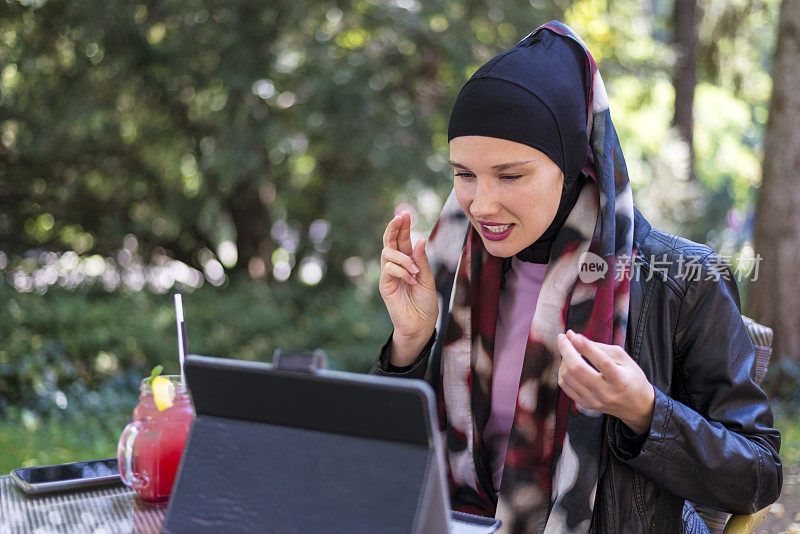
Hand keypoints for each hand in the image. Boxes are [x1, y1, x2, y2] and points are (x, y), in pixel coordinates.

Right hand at [379, 211, 437, 366]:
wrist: (421, 324)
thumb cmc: (425, 303)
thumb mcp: (428, 279)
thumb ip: (422, 261)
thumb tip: (420, 240)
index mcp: (408, 262)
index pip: (401, 240)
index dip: (402, 227)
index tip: (405, 214)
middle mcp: (396, 266)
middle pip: (389, 242)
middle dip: (394, 228)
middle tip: (400, 217)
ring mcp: (389, 275)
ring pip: (387, 253)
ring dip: (403, 258)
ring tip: (415, 272)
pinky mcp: (385, 285)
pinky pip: (388, 269)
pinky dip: (401, 271)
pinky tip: (411, 280)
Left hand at [556, 329, 654, 433]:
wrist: (636, 405)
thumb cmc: (630, 377)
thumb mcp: (623, 358)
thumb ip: (600, 347)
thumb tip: (574, 337)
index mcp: (620, 380)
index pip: (601, 361)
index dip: (585, 346)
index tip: (572, 335)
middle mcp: (606, 392)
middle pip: (578, 369)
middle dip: (566, 350)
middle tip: (562, 337)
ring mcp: (594, 400)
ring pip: (567, 377)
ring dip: (564, 359)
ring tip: (569, 351)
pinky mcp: (585, 404)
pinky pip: (564, 386)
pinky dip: (563, 371)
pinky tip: (568, 364)